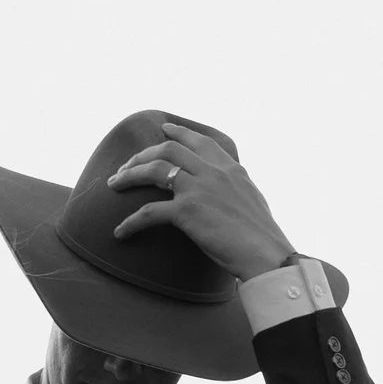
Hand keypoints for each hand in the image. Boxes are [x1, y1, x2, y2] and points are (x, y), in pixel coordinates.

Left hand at [108, 119, 294, 279]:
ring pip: (154, 170)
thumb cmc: (264, 238)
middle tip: (126, 166)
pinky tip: (120, 232)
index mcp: (231, 169)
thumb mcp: (254, 202)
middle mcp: (213, 173)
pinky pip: (148, 213)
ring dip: (129, 175)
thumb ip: (238, 191)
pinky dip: (130, 222)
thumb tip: (233, 195)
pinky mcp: (188, 211)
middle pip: (169, 150)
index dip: (180, 133)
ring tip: (114, 184)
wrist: (267, 254)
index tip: (164, 129)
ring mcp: (199, 189)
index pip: (201, 142)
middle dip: (143, 154)